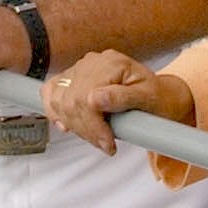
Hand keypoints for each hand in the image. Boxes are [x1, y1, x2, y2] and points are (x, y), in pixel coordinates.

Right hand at [41, 52, 193, 154]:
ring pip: (59, 100)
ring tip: (95, 137)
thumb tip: (95, 99)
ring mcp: (80, 68)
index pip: (87, 97)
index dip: (94, 126)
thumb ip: (123, 97)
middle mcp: (93, 62)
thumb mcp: (149, 98)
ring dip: (74, 125)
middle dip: (86, 130)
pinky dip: (54, 110)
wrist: (157, 95)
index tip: (108, 144)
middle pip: (71, 101)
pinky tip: (67, 125)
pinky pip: (50, 90)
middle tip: (104, 144)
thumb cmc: (155, 98)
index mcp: (112, 63)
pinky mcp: (72, 76)